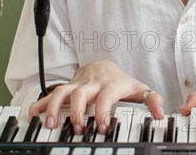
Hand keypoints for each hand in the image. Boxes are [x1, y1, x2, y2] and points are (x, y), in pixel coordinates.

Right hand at [29, 60, 163, 133]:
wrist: (103, 64)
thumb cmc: (119, 81)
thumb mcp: (137, 89)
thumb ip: (151, 99)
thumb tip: (160, 113)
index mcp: (109, 85)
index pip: (105, 97)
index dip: (103, 112)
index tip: (103, 128)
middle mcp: (91, 83)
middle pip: (80, 94)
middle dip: (78, 112)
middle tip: (79, 129)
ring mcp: (77, 84)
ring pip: (62, 91)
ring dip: (55, 107)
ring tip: (51, 124)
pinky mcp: (67, 87)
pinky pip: (51, 93)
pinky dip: (41, 103)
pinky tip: (34, 113)